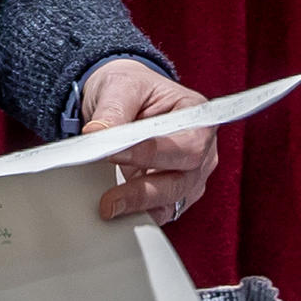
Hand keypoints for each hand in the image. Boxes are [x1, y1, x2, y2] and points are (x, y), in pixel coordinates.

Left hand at [81, 59, 219, 224]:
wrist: (124, 101)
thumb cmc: (131, 89)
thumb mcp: (121, 86)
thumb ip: (113, 110)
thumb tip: (97, 134)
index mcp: (198, 116)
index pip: (186, 143)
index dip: (152, 153)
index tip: (112, 153)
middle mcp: (203, 149)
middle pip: (183, 179)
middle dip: (143, 191)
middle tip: (108, 199)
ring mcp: (191, 175)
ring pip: (172, 201)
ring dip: (139, 206)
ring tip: (107, 206)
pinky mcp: (175, 194)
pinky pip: (161, 212)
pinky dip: (138, 214)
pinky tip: (117, 210)